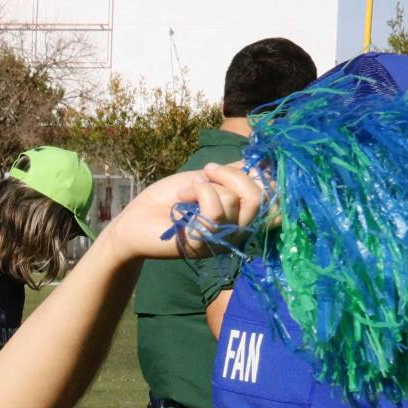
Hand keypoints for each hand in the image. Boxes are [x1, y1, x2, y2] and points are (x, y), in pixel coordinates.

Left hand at [103, 162, 267, 262]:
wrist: (135, 219)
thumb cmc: (169, 199)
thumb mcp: (206, 179)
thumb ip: (233, 174)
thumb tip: (259, 162)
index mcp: (242, 217)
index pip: (273, 198)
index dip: (261, 176)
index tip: (233, 167)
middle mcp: (238, 232)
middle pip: (260, 197)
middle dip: (231, 175)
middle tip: (205, 172)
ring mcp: (222, 241)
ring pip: (236, 200)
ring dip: (207, 184)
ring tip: (186, 190)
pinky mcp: (204, 244)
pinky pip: (216, 210)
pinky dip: (199, 192)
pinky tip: (182, 196)